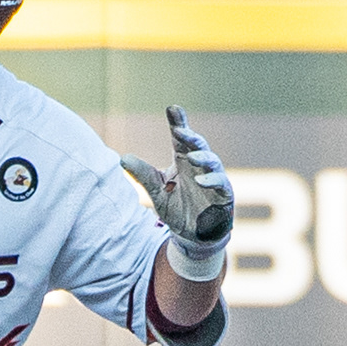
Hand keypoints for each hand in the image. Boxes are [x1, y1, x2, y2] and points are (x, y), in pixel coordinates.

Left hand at [122, 105, 232, 281]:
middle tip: (179, 130)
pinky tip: (201, 180)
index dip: (178, 123)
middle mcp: (199, 167)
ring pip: (212, 161)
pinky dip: (211, 180)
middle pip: (197, 145)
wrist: (193, 237)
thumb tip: (122, 158)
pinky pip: (221, 183)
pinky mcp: (224, 195)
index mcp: (183, 162)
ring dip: (202, 157)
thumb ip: (143, 175)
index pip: (180, 139)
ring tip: (190, 156)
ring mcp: (214, 179)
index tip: (172, 108)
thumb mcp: (157, 192)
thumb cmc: (177, 210)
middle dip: (190, 136)